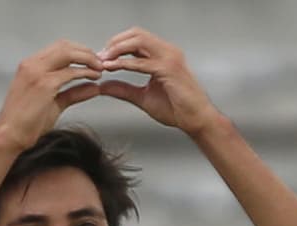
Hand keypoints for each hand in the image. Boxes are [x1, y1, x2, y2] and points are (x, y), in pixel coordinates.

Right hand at [0, 40, 103, 153]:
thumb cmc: (27, 123)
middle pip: (65, 46)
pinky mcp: (44, 84)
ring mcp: (36, 72)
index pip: (58, 48)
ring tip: (100, 69)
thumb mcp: (54, 103)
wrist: (10, 135)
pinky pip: (70, 72)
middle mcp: (31, 64)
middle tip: (100, 63)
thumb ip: (73, 93)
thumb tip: (94, 88)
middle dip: (86, 52)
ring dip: (88, 59)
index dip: (79, 51)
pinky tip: (94, 78)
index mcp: (30, 66)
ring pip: (68, 54)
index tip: (93, 61)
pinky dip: (85, 73)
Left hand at [97, 28, 223, 135]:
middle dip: (115, 42)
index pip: (136, 39)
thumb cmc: (178, 108)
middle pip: (136, 34)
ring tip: (104, 60)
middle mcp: (167, 52)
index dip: (117, 45)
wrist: (195, 120)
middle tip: (101, 56)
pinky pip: (142, 61)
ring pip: (138, 41)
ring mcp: (170, 58)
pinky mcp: (169, 69)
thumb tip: (104, 86)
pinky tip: (114, 68)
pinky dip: (125, 63)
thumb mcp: (143, 97)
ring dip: (118, 48)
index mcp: (163, 55)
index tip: (102, 58)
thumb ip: (124, 90)